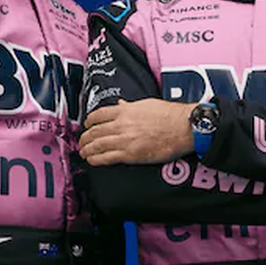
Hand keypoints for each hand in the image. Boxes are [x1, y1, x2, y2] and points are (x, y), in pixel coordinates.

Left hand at [80, 99, 195, 165]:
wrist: (183, 128)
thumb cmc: (169, 115)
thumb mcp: (146, 104)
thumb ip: (130, 106)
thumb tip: (120, 104)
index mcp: (125, 111)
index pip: (98, 115)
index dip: (89, 121)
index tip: (87, 125)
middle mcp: (121, 125)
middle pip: (95, 132)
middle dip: (85, 138)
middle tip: (82, 142)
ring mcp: (124, 140)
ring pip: (97, 145)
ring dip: (87, 149)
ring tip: (84, 152)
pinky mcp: (130, 155)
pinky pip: (107, 158)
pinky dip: (96, 159)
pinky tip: (92, 161)